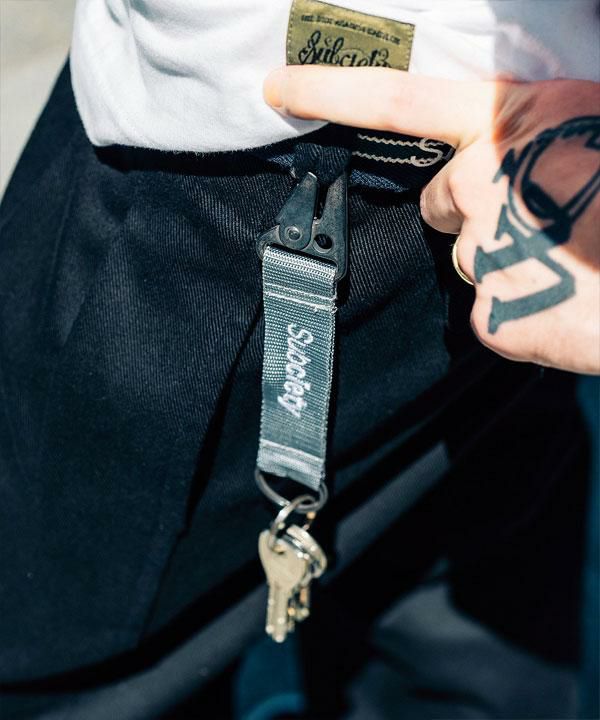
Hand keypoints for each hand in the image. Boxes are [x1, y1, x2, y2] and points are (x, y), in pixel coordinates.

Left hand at [264, 67, 599, 373]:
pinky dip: (519, 311)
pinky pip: (489, 314)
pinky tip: (565, 303)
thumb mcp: (593, 124)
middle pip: (441, 200)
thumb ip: (537, 131)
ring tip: (567, 260)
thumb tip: (498, 151)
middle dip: (473, 209)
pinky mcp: (494, 319)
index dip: (332, 89)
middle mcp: (484, 182)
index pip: (399, 99)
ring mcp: (485, 254)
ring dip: (506, 260)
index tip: (276, 85)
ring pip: (469, 258)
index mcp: (513, 122)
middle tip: (539, 218)